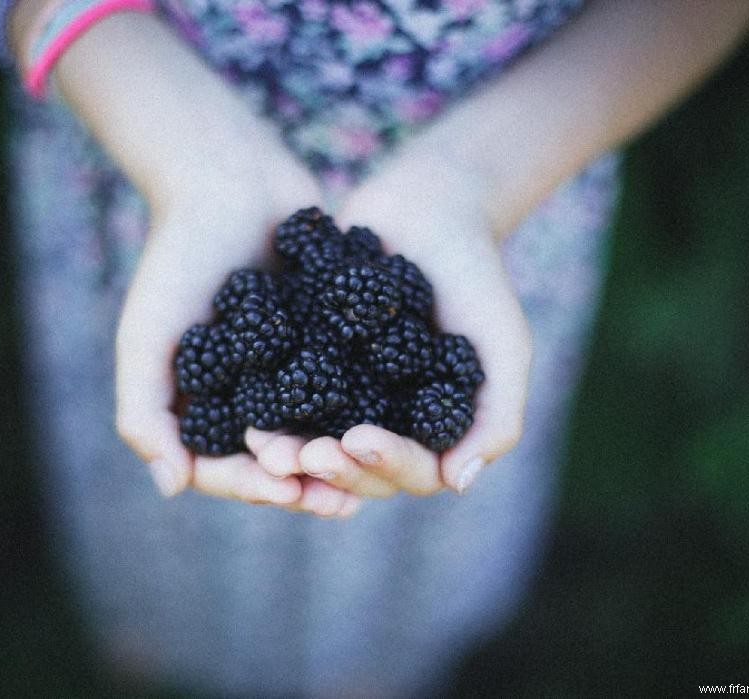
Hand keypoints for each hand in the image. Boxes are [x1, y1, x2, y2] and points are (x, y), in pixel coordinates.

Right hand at [113, 110, 361, 516]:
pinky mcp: (323, 342)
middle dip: (303, 483)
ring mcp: (285, 370)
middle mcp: (242, 394)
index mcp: (198, 402)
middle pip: (272, 460)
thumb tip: (172, 489)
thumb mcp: (147, 337)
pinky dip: (362, 411)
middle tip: (339, 500)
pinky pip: (344, 388)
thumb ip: (144, 413)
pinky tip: (392, 425)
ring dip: (337, 459)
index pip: (220, 466)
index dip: (251, 486)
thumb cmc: (178, 257)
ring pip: (313, 433)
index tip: (285, 490)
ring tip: (369, 474)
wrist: (229, 180)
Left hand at [247, 132, 532, 496]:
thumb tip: (459, 482)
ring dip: (292, 454)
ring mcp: (347, 398)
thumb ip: (497, 415)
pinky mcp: (309, 366)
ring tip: (265, 447)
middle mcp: (387, 423)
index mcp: (434, 430)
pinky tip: (245, 413)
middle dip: (332, 468)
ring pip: (317, 445)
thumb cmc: (476, 277)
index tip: (358, 440)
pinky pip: (285, 399)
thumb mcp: (503, 344)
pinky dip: (268, 412)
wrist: (429, 209)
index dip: (386, 466)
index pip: (414, 471)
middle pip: (359, 470)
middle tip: (303, 455)